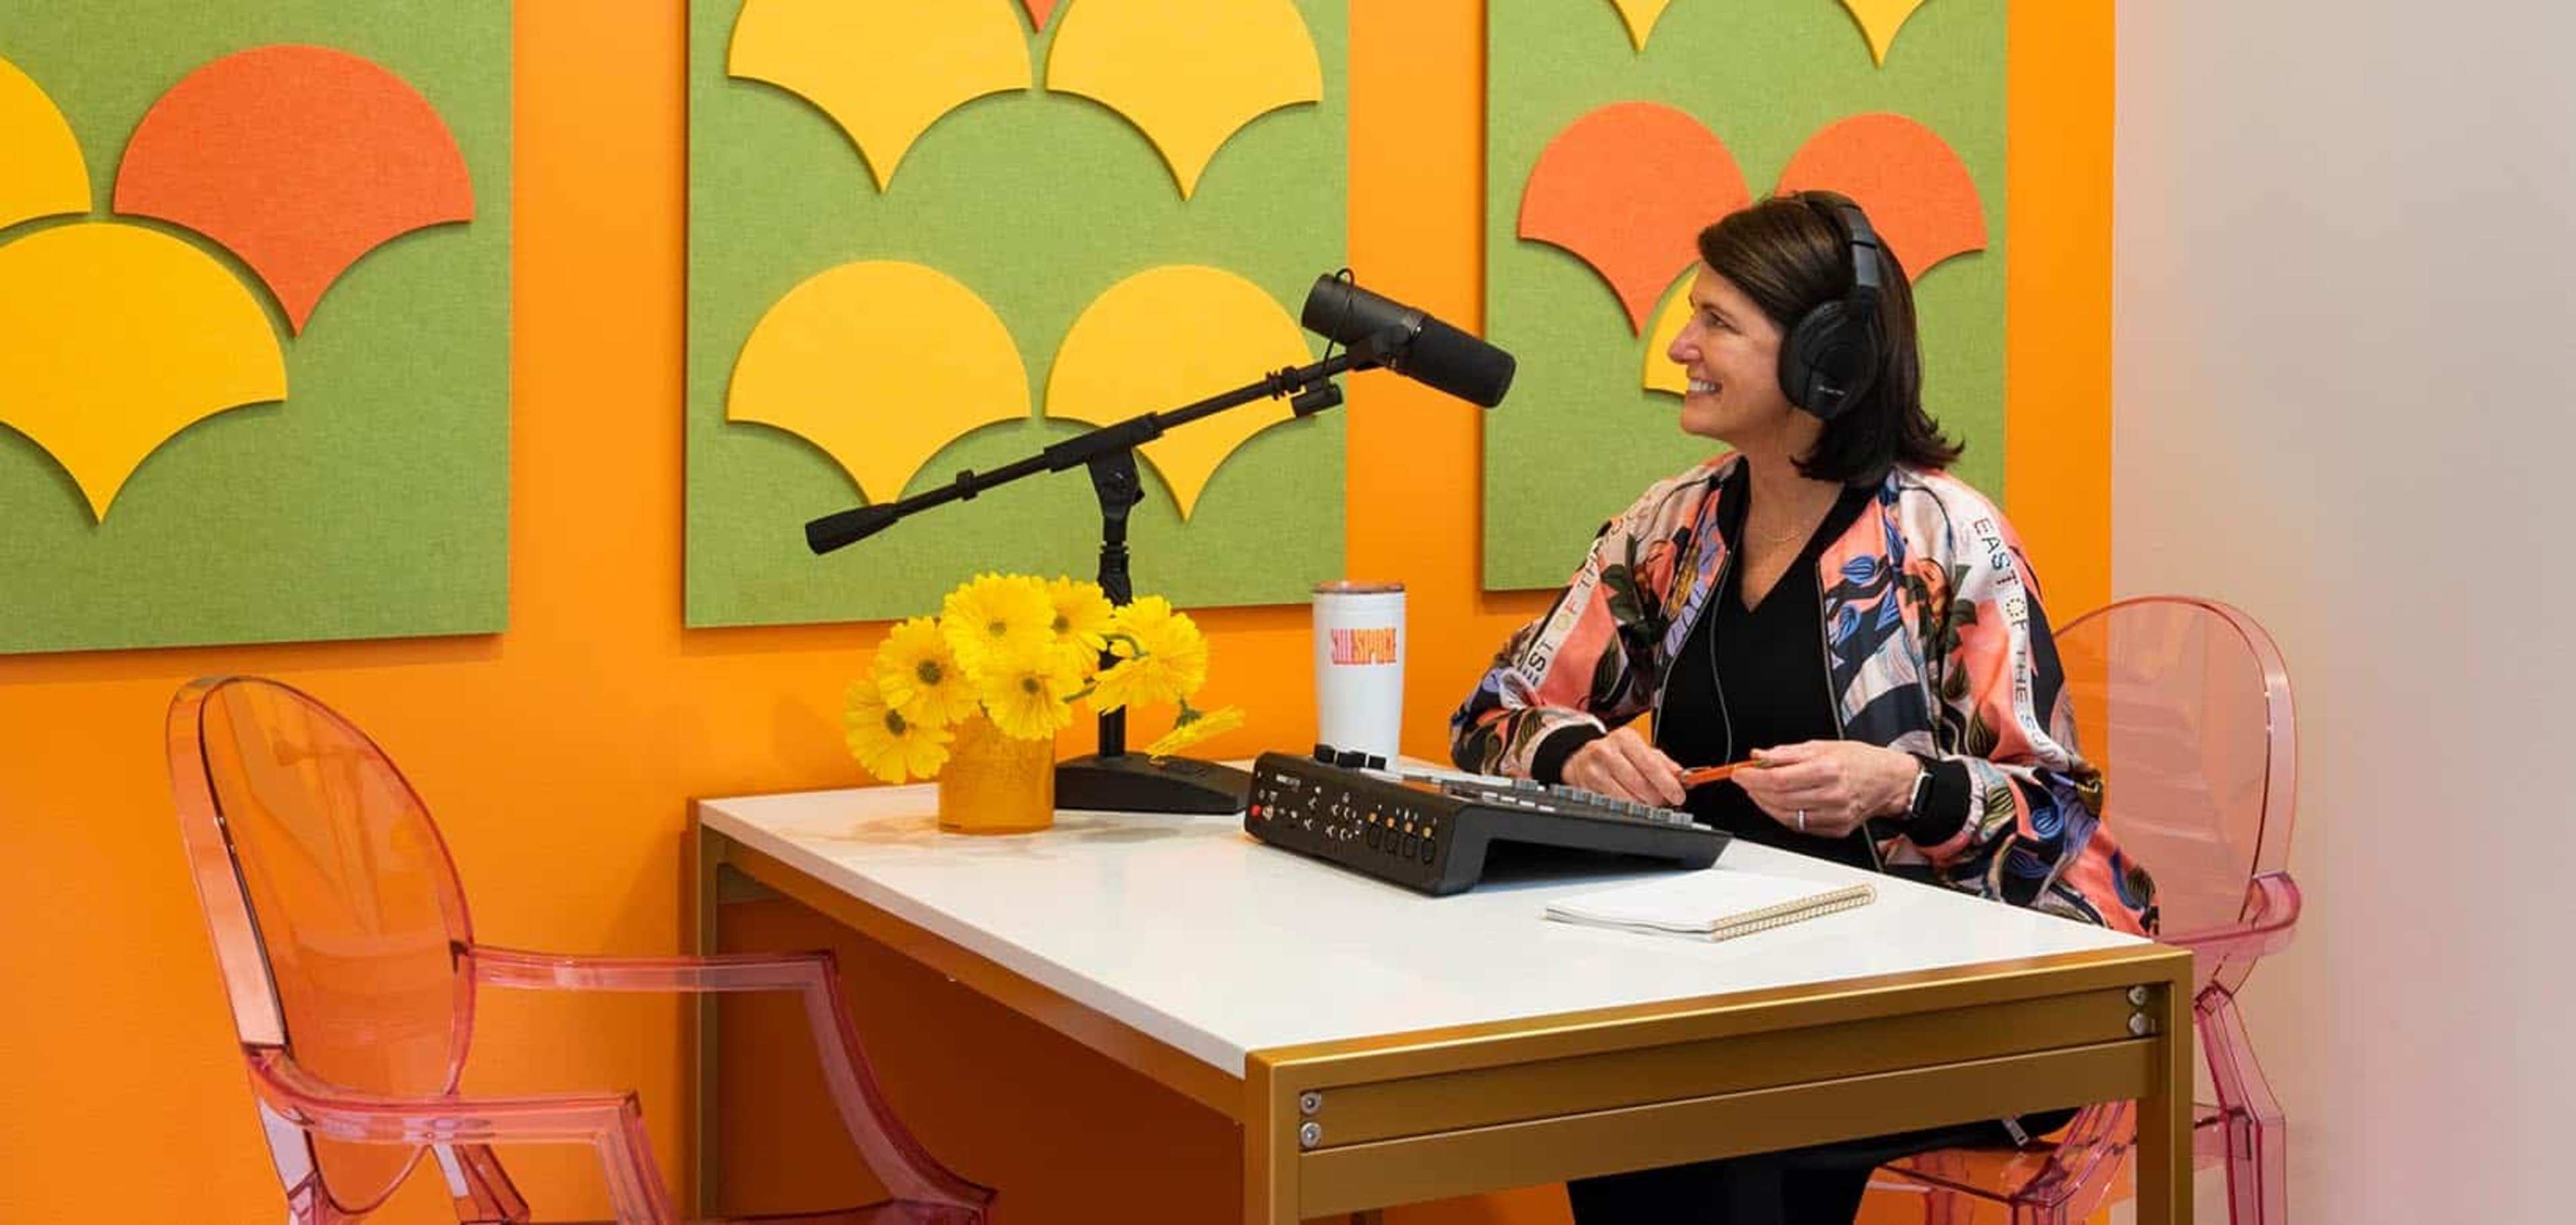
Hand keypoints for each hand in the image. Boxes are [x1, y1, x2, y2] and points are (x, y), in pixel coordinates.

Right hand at [1562, 727, 1686, 806]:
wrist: (1581, 758)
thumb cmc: (1614, 754)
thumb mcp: (1639, 750)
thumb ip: (1664, 763)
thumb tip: (1684, 778)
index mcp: (1624, 738)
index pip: (1650, 764)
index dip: (1667, 784)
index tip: (1678, 796)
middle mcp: (1606, 752)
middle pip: (1641, 785)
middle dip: (1657, 798)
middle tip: (1662, 800)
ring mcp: (1593, 771)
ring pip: (1628, 800)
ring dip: (1642, 806)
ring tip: (1644, 800)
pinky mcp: (1585, 789)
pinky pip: (1614, 807)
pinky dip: (1626, 809)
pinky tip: (1628, 801)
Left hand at [1733, 741, 1917, 837]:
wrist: (1889, 780)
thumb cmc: (1859, 760)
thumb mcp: (1822, 746)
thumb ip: (1787, 753)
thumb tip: (1759, 756)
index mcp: (1828, 769)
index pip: (1779, 779)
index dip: (1753, 777)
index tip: (1740, 773)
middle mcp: (1832, 795)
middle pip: (1780, 798)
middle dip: (1756, 790)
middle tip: (1747, 781)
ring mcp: (1835, 815)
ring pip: (1787, 816)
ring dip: (1766, 804)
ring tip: (1760, 792)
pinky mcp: (1836, 829)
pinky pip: (1801, 826)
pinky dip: (1784, 815)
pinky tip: (1779, 804)